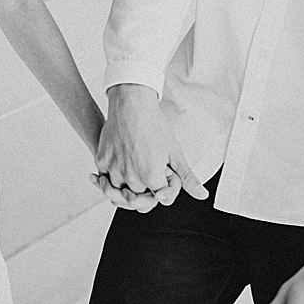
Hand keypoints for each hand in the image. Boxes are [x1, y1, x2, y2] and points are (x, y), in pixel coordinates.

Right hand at [94, 84, 206, 210]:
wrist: (131, 103)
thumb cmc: (153, 124)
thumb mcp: (175, 151)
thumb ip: (186, 178)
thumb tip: (201, 194)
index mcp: (151, 176)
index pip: (161, 198)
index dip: (168, 188)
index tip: (166, 173)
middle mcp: (131, 177)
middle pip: (141, 201)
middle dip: (149, 190)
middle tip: (151, 170)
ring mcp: (114, 170)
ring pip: (120, 196)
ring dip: (129, 192)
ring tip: (136, 176)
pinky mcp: (102, 161)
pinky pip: (104, 183)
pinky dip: (109, 184)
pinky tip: (117, 177)